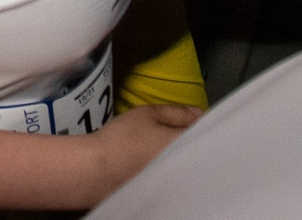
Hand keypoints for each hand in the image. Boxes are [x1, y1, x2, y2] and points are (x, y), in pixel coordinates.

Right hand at [90, 103, 204, 197]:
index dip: (199, 123)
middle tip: (178, 128)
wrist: (97, 171)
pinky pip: (175, 173)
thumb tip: (199, 113)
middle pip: (197, 150)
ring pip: (185, 162)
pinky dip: (171, 164)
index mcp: (184, 145)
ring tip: (165, 143)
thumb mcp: (148, 115)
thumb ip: (176, 112)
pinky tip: (157, 159)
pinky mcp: (161, 189)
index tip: (190, 118)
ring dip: (181, 152)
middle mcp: (184, 165)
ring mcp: (174, 180)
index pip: (204, 132)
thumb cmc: (123, 139)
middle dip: (192, 138)